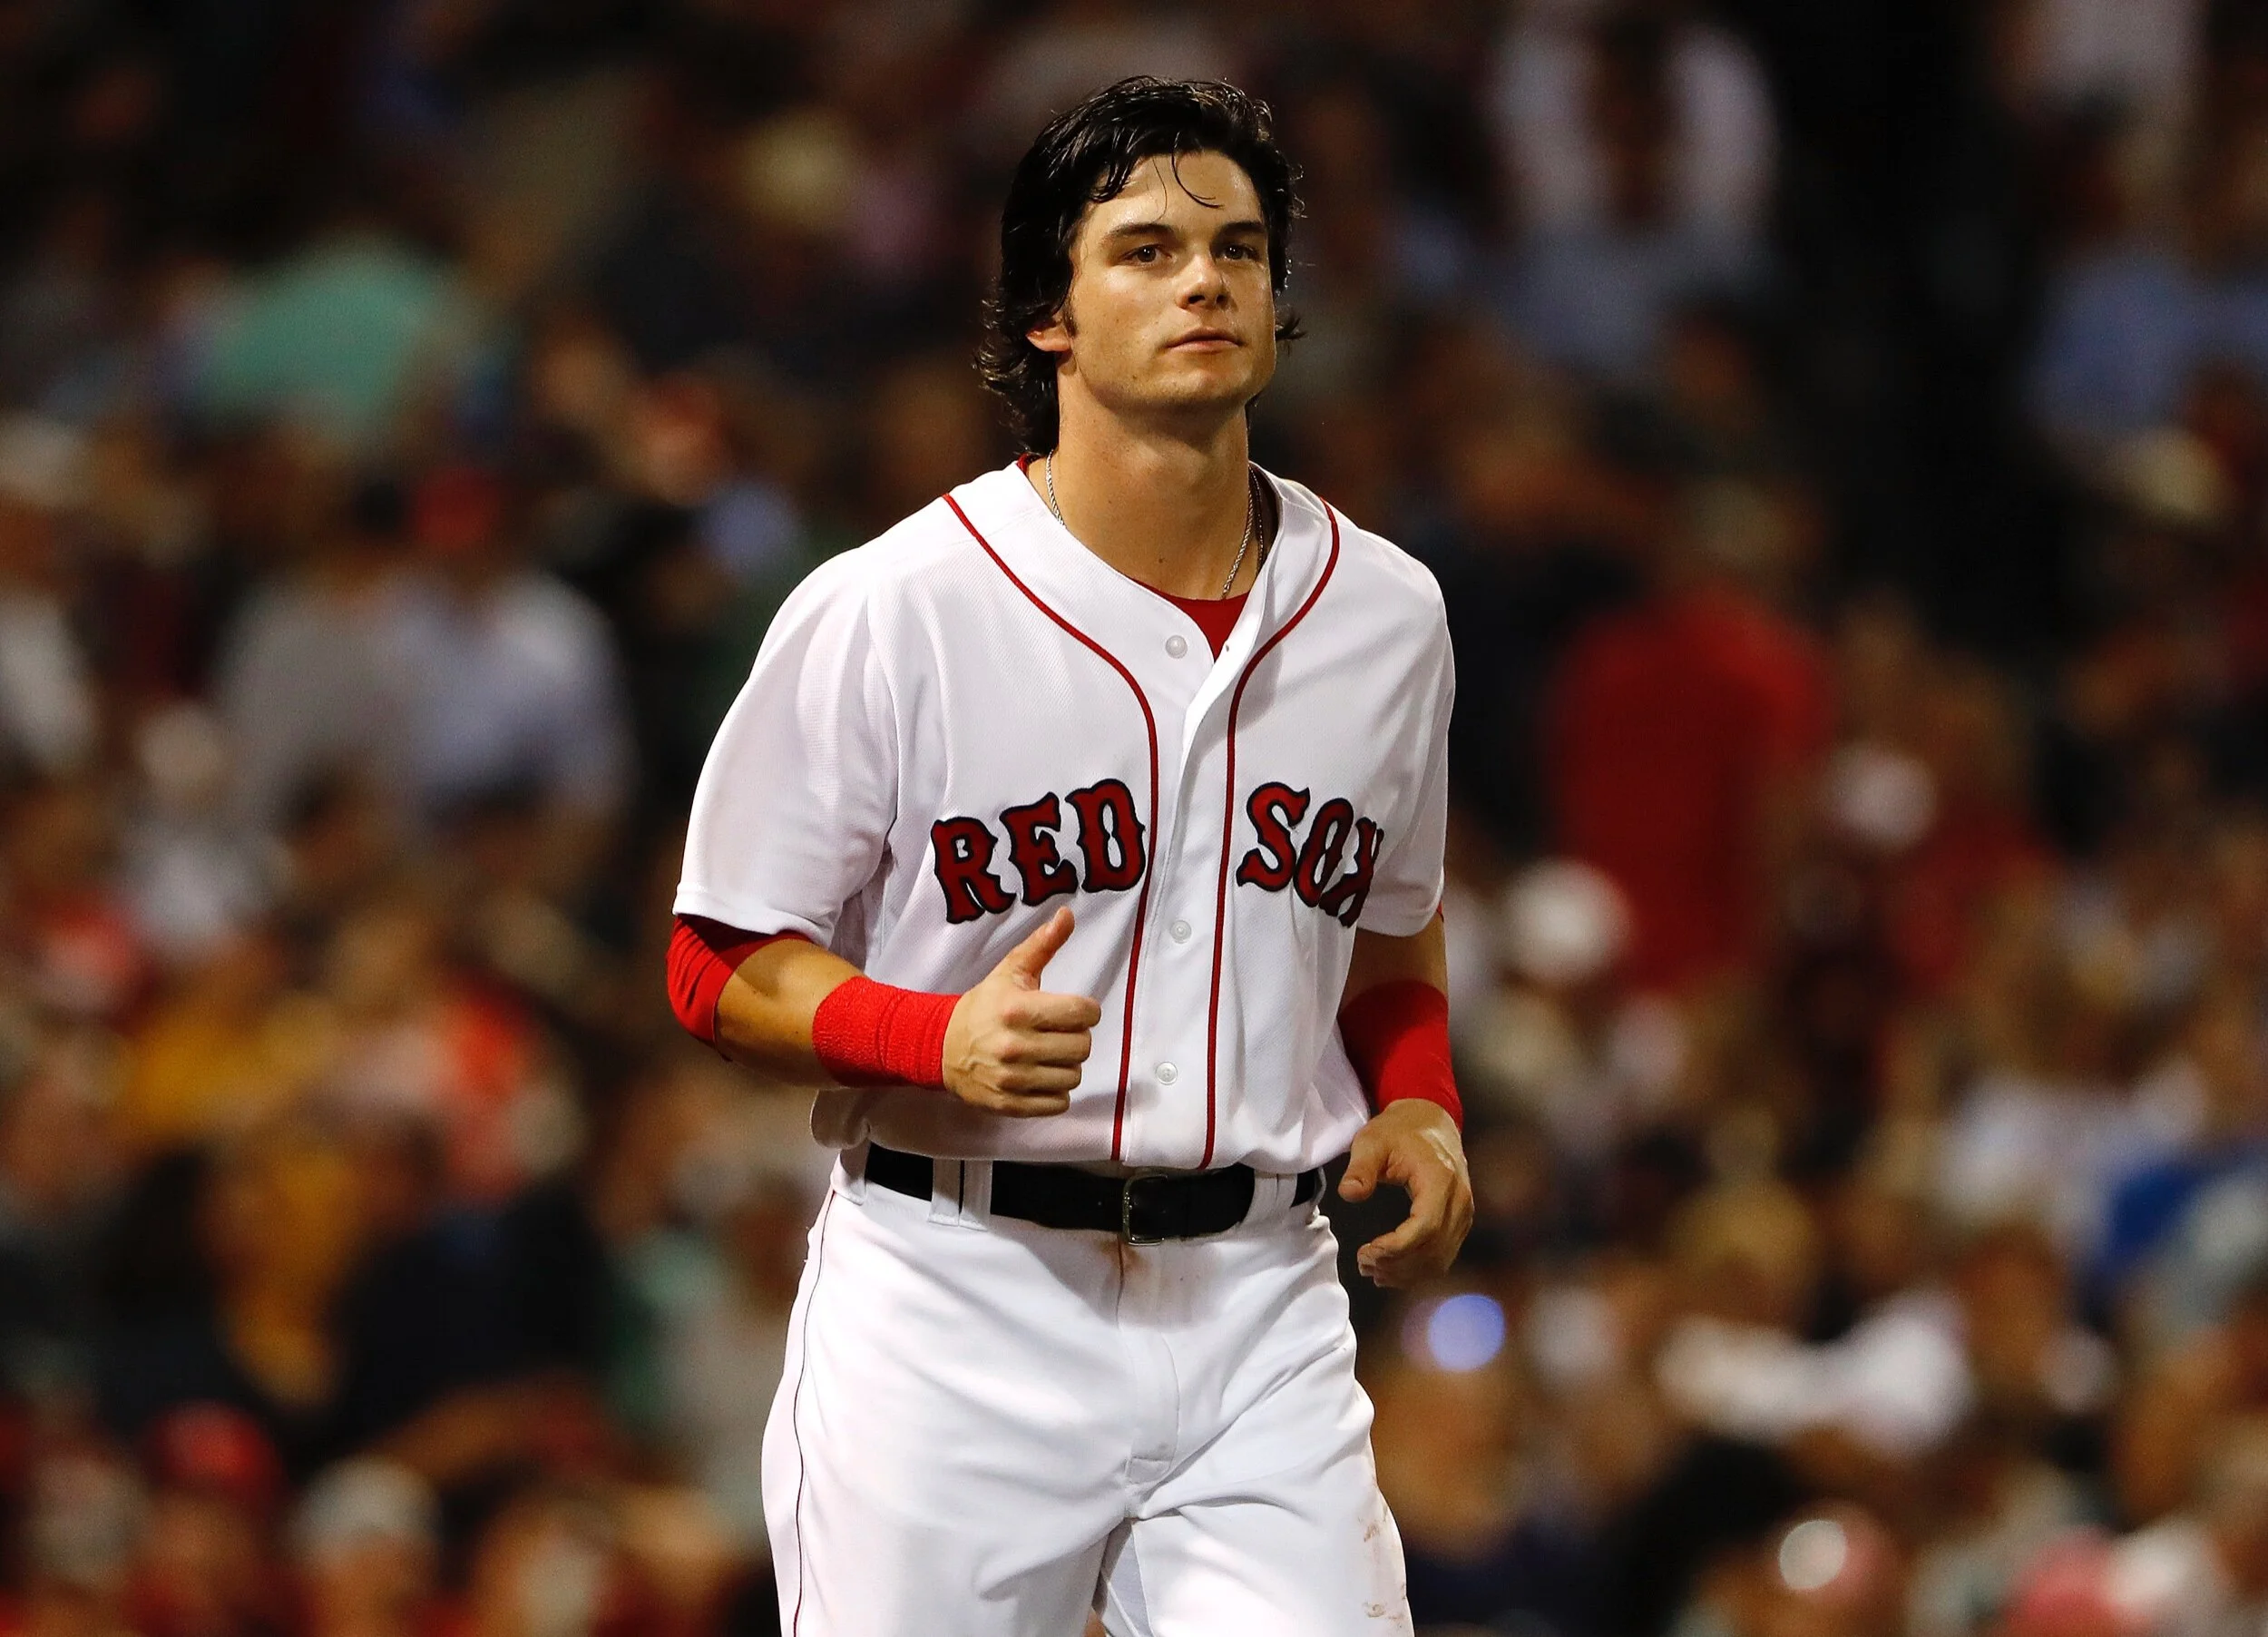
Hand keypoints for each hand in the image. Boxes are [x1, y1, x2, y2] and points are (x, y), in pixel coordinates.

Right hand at [941, 906, 1101, 1116]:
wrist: (939, 1046)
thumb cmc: (982, 1006)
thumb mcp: (1009, 971)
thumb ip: (1042, 945)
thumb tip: (1068, 914)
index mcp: (1019, 1009)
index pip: (1084, 1013)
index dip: (1085, 1010)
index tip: (1073, 1010)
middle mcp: (1016, 1046)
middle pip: (1083, 1047)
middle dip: (1076, 1037)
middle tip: (1059, 1032)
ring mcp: (1013, 1079)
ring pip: (1073, 1076)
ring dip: (1066, 1065)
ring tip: (1049, 1054)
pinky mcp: (1010, 1104)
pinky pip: (1057, 1104)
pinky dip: (1055, 1092)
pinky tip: (1041, 1076)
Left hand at [1338, 1100, 1472, 1286]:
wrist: (1431, 1121)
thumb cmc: (1400, 1130)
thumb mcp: (1372, 1140)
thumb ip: (1360, 1168)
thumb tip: (1349, 1194)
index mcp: (1441, 1180)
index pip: (1426, 1226)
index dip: (1397, 1247)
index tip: (1367, 1251)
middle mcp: (1459, 1201)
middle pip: (1434, 1249)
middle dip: (1397, 1264)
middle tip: (1363, 1264)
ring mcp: (1463, 1213)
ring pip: (1440, 1259)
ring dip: (1406, 1273)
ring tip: (1372, 1270)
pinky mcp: (1459, 1222)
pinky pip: (1443, 1255)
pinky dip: (1418, 1270)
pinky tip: (1391, 1269)